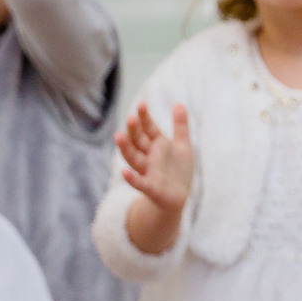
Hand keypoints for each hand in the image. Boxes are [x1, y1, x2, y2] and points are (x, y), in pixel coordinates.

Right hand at [115, 105, 194, 255]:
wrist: (179, 197)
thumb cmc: (178, 171)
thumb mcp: (183, 146)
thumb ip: (180, 126)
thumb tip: (178, 103)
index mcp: (157, 145)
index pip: (148, 129)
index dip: (145, 118)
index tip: (142, 104)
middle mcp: (149, 156)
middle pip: (138, 141)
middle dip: (134, 130)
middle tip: (130, 118)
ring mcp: (148, 171)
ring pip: (133, 158)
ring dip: (125, 148)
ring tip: (118, 136)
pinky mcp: (151, 188)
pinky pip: (139, 183)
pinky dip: (131, 179)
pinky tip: (124, 172)